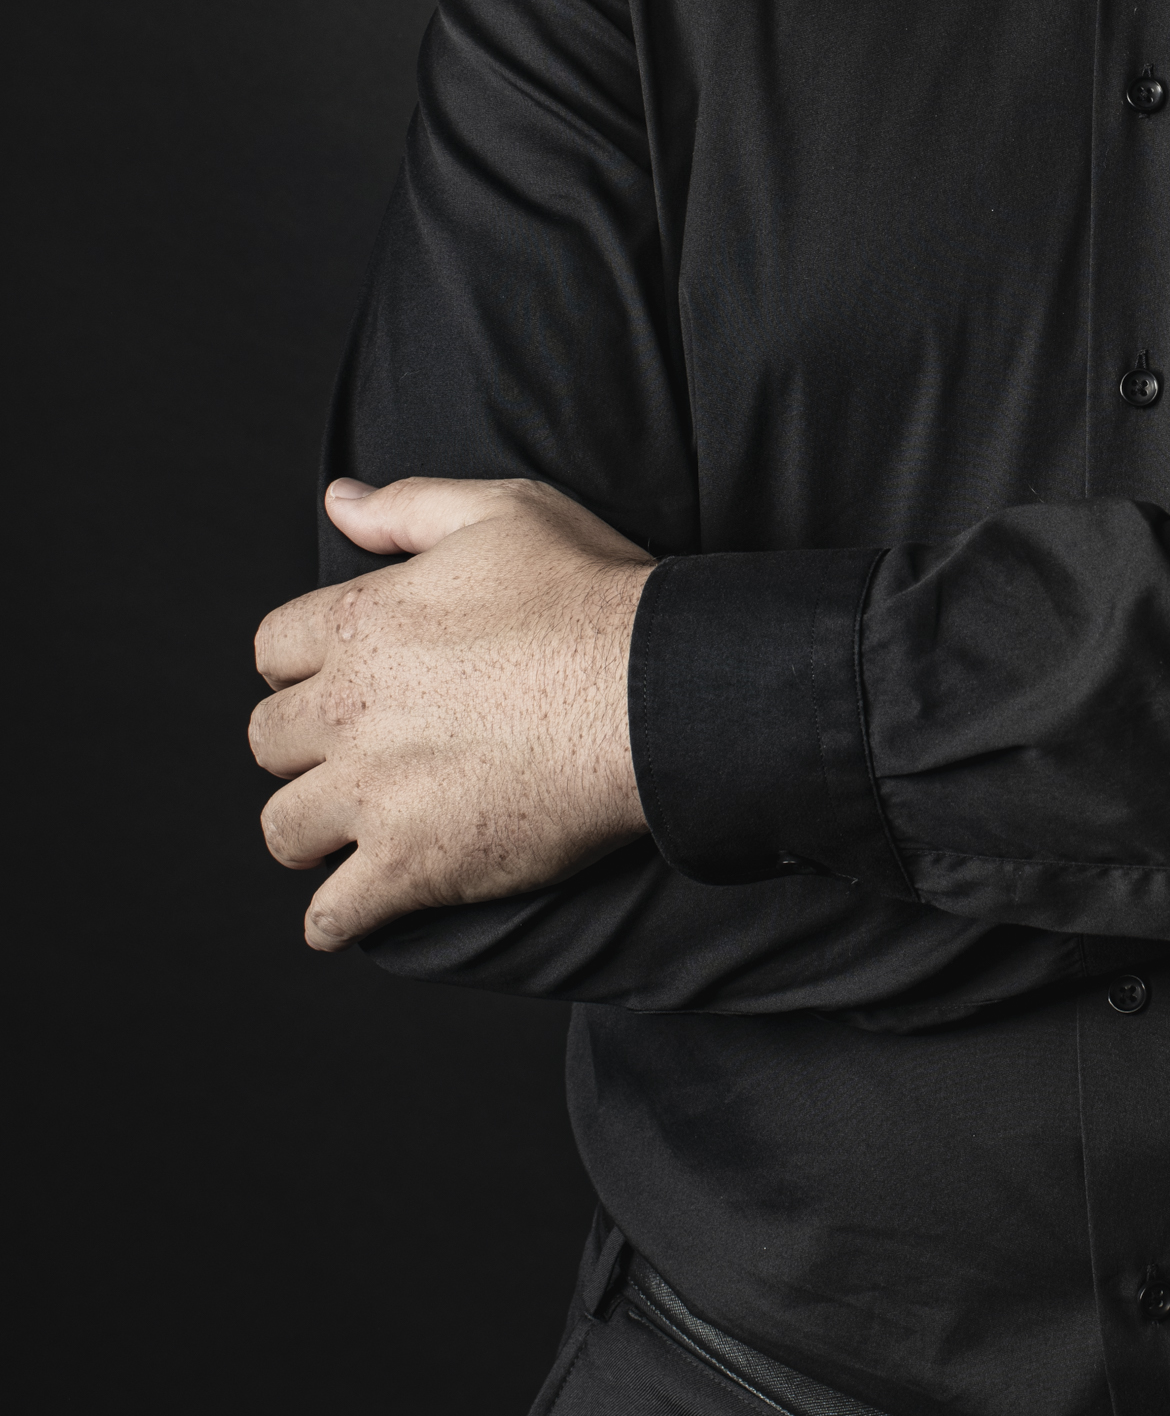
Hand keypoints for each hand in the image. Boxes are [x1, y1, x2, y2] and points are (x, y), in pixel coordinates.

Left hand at [251, 476, 652, 952]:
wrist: (655, 691)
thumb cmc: (589, 594)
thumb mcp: (503, 512)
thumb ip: (408, 506)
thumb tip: (338, 499)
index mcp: (361, 622)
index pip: (272, 651)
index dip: (304, 665)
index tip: (340, 680)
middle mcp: (349, 709)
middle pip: (268, 740)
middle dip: (303, 747)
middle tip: (355, 751)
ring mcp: (374, 793)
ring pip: (284, 828)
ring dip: (311, 830)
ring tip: (350, 830)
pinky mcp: (411, 865)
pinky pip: (332, 915)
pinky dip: (337, 917)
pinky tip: (358, 905)